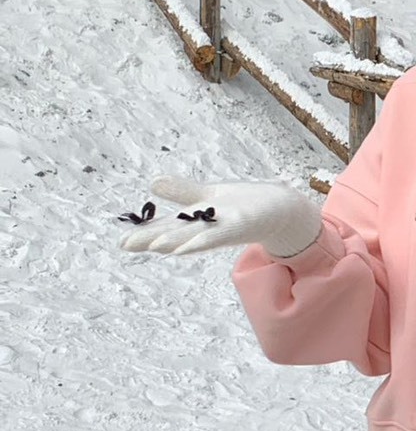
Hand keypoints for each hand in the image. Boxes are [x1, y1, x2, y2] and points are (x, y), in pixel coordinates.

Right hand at [117, 175, 322, 257]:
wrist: (279, 209)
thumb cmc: (241, 205)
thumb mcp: (207, 195)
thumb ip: (181, 192)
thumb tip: (153, 183)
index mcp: (196, 221)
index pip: (167, 226)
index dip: (145, 233)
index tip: (122, 242)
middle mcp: (206, 227)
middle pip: (176, 233)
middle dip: (152, 239)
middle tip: (125, 245)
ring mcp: (223, 227)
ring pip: (195, 234)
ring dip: (176, 240)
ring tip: (155, 245)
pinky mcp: (240, 224)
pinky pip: (219, 233)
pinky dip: (202, 238)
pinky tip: (187, 246)